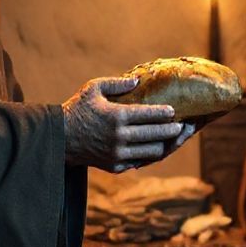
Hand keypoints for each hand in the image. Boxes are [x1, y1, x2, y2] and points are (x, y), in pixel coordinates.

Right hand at [61, 77, 181, 172]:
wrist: (59, 139)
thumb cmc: (77, 109)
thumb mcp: (93, 88)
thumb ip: (117, 83)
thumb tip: (138, 80)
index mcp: (116, 116)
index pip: (150, 114)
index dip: (166, 113)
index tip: (175, 111)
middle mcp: (120, 137)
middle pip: (157, 135)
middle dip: (175, 131)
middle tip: (185, 126)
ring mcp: (118, 154)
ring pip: (153, 152)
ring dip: (167, 145)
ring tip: (176, 138)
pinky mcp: (116, 166)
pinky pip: (141, 162)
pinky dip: (151, 155)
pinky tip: (159, 147)